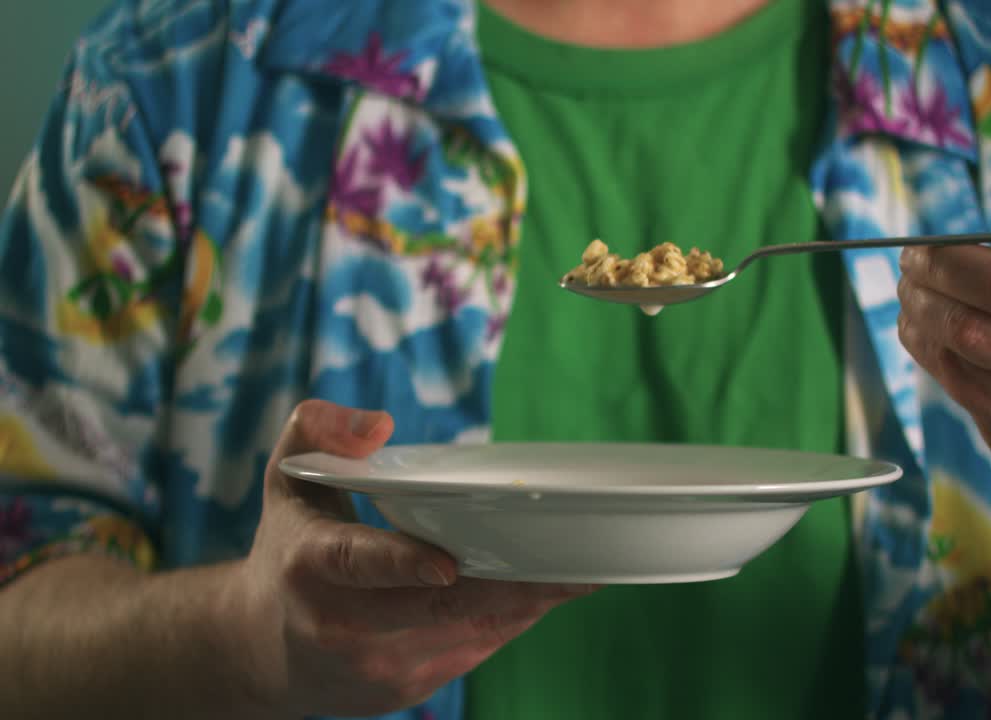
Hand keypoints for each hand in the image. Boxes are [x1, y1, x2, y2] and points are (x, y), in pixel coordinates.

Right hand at [227, 400, 592, 717]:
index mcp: (311, 565)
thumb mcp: (288, 479)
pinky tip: (542, 593)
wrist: (257, 652)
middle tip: (576, 562)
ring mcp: (378, 664)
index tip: (447, 564)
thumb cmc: (289, 552)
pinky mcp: (408, 687)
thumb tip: (379, 425)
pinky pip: (474, 648)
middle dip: (513, 586)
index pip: (358, 564)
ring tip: (580, 572)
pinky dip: (511, 619)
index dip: (403, 564)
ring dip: (528, 604)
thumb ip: (319, 430)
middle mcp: (343, 624)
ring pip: (469, 631)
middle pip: (440, 608)